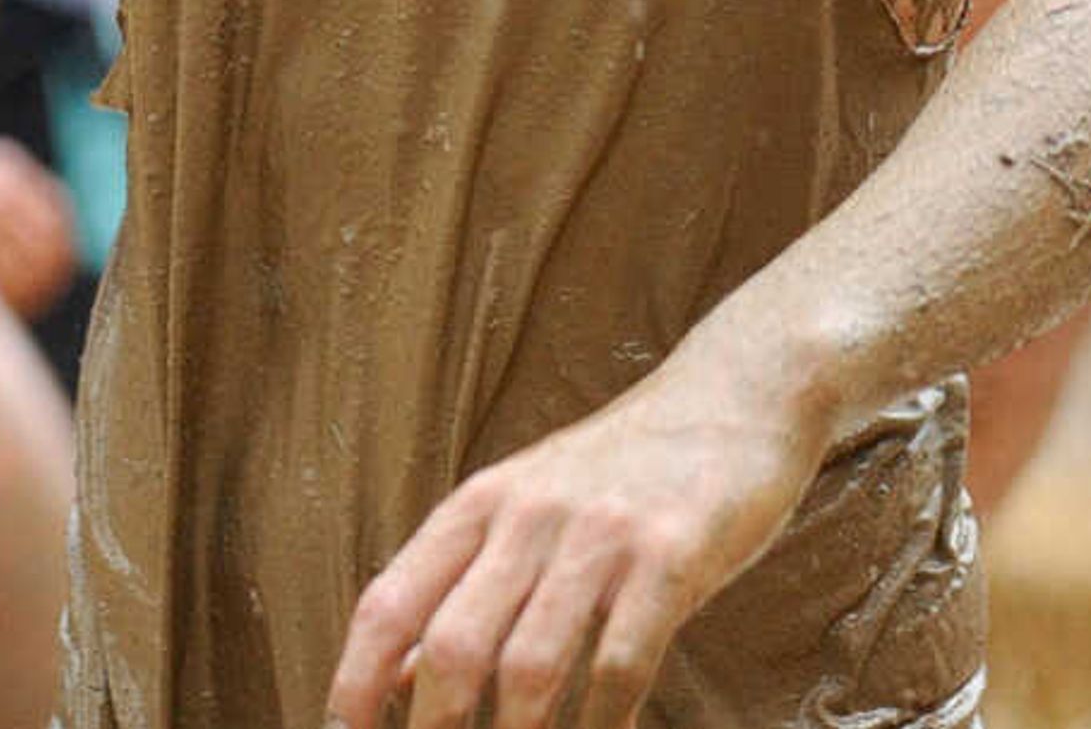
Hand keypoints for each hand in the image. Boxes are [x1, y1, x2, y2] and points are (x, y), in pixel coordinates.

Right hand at [0, 119, 75, 313]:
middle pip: (53, 242)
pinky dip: (10, 294)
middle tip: (40, 296)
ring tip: (21, 304)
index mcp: (10, 168)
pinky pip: (2, 274)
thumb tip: (25, 233)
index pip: (60, 214)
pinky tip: (1, 303)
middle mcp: (4, 187)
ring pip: (31, 263)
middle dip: (52, 273)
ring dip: (33, 289)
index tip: (53, 270)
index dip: (62, 246)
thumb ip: (0, 195)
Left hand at [324, 349, 821, 728]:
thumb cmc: (625, 470)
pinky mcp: (671, 554)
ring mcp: (601, 533)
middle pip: (452, 645)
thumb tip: (391, 681)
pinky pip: (621, 663)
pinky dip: (604, 724)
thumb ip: (464, 587)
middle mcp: (529, 514)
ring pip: (531, 666)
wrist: (735, 394)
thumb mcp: (528, 508)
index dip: (355, 683)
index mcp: (481, 503)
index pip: (390, 602)